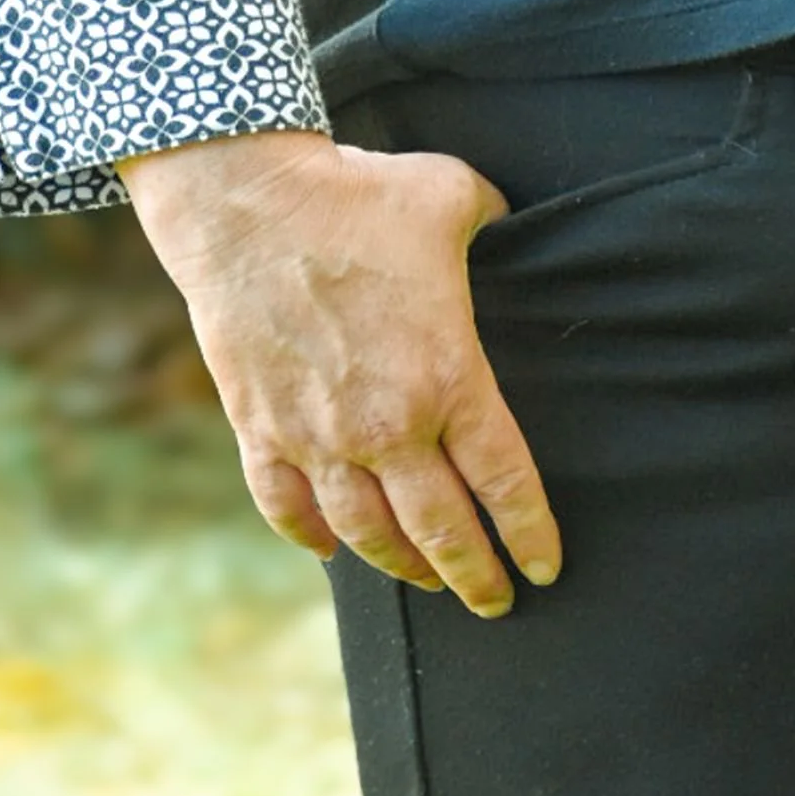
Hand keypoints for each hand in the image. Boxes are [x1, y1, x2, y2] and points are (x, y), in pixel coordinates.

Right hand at [118, 126, 560, 616]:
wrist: (251, 203)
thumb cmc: (359, 194)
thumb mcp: (452, 196)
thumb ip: (493, 219)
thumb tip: (510, 221)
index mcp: (449, 378)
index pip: (505, 482)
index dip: (529, 533)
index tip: (544, 568)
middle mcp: (388, 426)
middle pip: (442, 530)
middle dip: (474, 576)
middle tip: (494, 601)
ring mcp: (319, 437)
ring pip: (369, 534)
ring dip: (402, 567)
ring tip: (426, 581)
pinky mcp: (261, 429)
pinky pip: (287, 507)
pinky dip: (311, 537)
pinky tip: (332, 550)